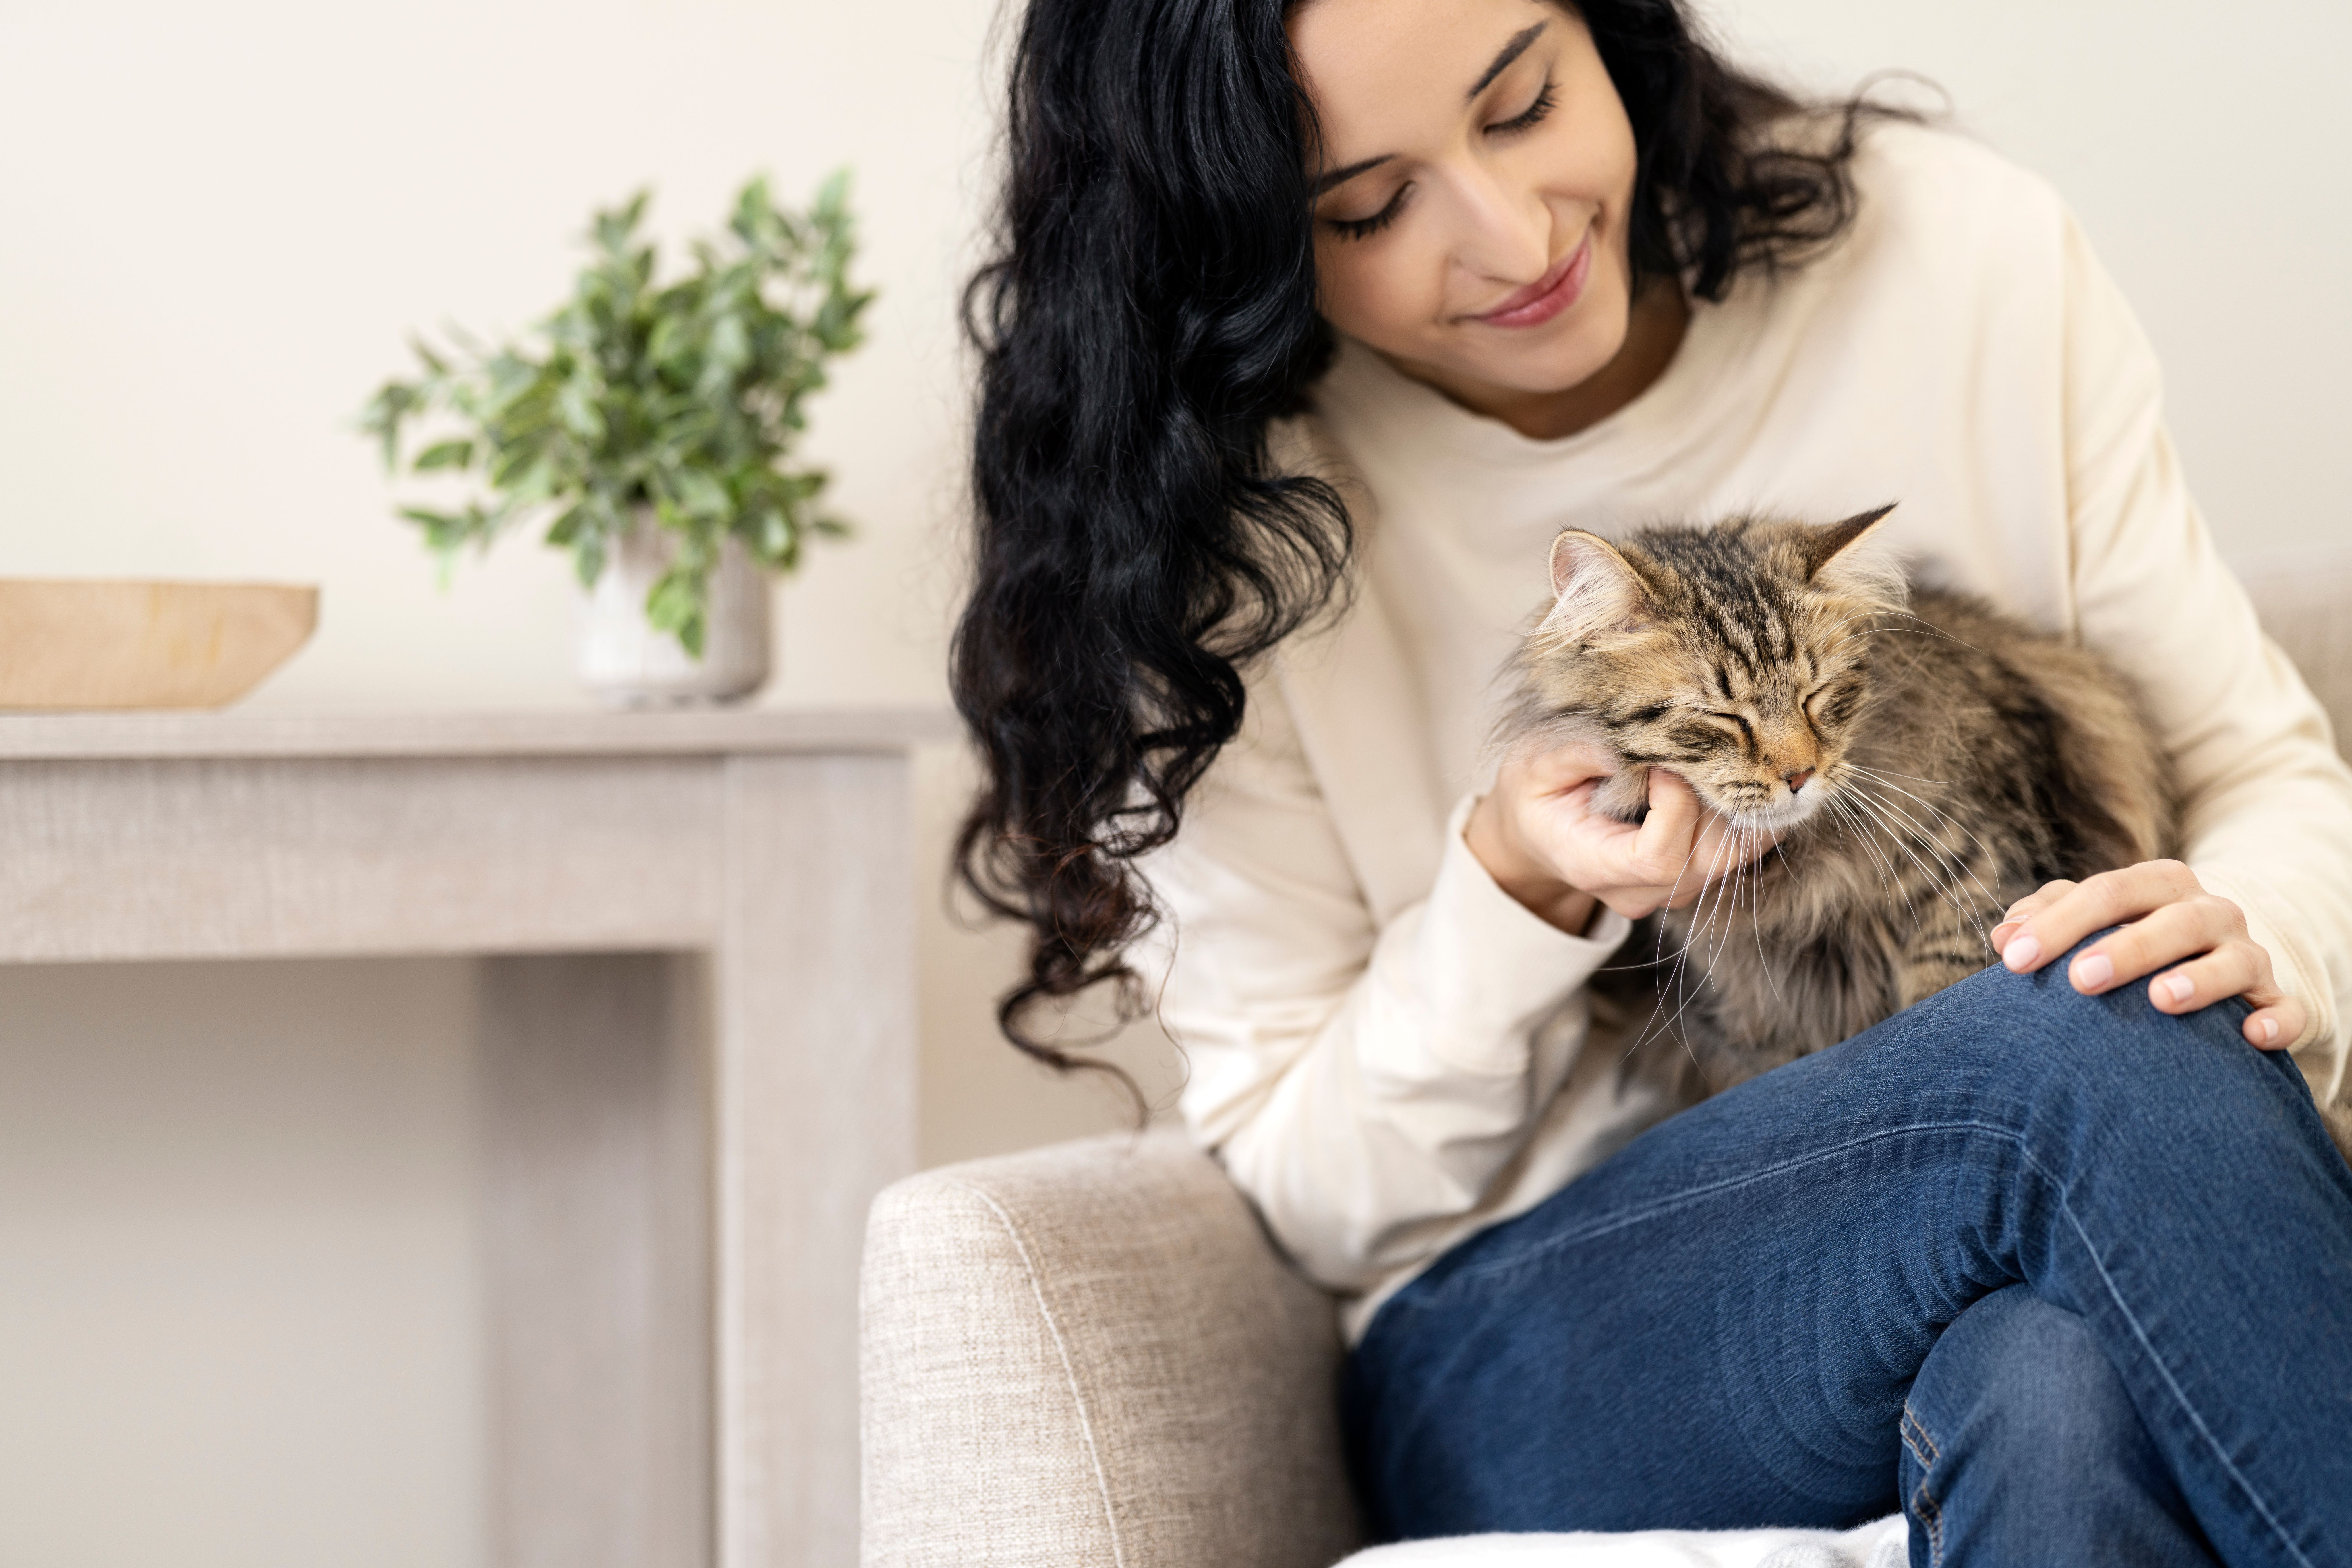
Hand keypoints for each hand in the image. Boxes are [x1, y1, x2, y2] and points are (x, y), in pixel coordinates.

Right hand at [1465, 740, 1774, 934]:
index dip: (1675, 804)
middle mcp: (1640, 891)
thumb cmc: (1536, 793)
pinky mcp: (1696, 875)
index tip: (1658, 760)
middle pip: (1711, 858)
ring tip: (1701, 761)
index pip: (1659, 857)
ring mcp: (1673, 889)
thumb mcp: (1536, 764)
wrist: (1536, 830)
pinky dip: (1743, 808)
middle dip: (1712, 796)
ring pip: (1737, 853)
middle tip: (1688, 753)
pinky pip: (1743, 847)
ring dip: (1733, 799)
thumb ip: (1578, 754)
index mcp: (1594, 867)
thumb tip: (1629, 741)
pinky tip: (1721, 774)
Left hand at [1989, 860, 2304, 1049]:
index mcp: (2157, 886)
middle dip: (2126, 947)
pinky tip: (2251, 1037)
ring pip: (2232, 959)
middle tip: (2080, 979)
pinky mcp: (2275, 997)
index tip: (2013, 959)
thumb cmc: (2130, 940)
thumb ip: (2048, 918)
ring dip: (2198, 978)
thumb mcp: (2093, 921)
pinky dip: (2273, 1020)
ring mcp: (2247, 954)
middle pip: (2170, 919)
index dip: (2058, 924)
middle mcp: (2208, 912)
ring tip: (2160, 1000)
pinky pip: (2284, 1008)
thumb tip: (2003, 936)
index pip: (2106, 892)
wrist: (2209, 964)